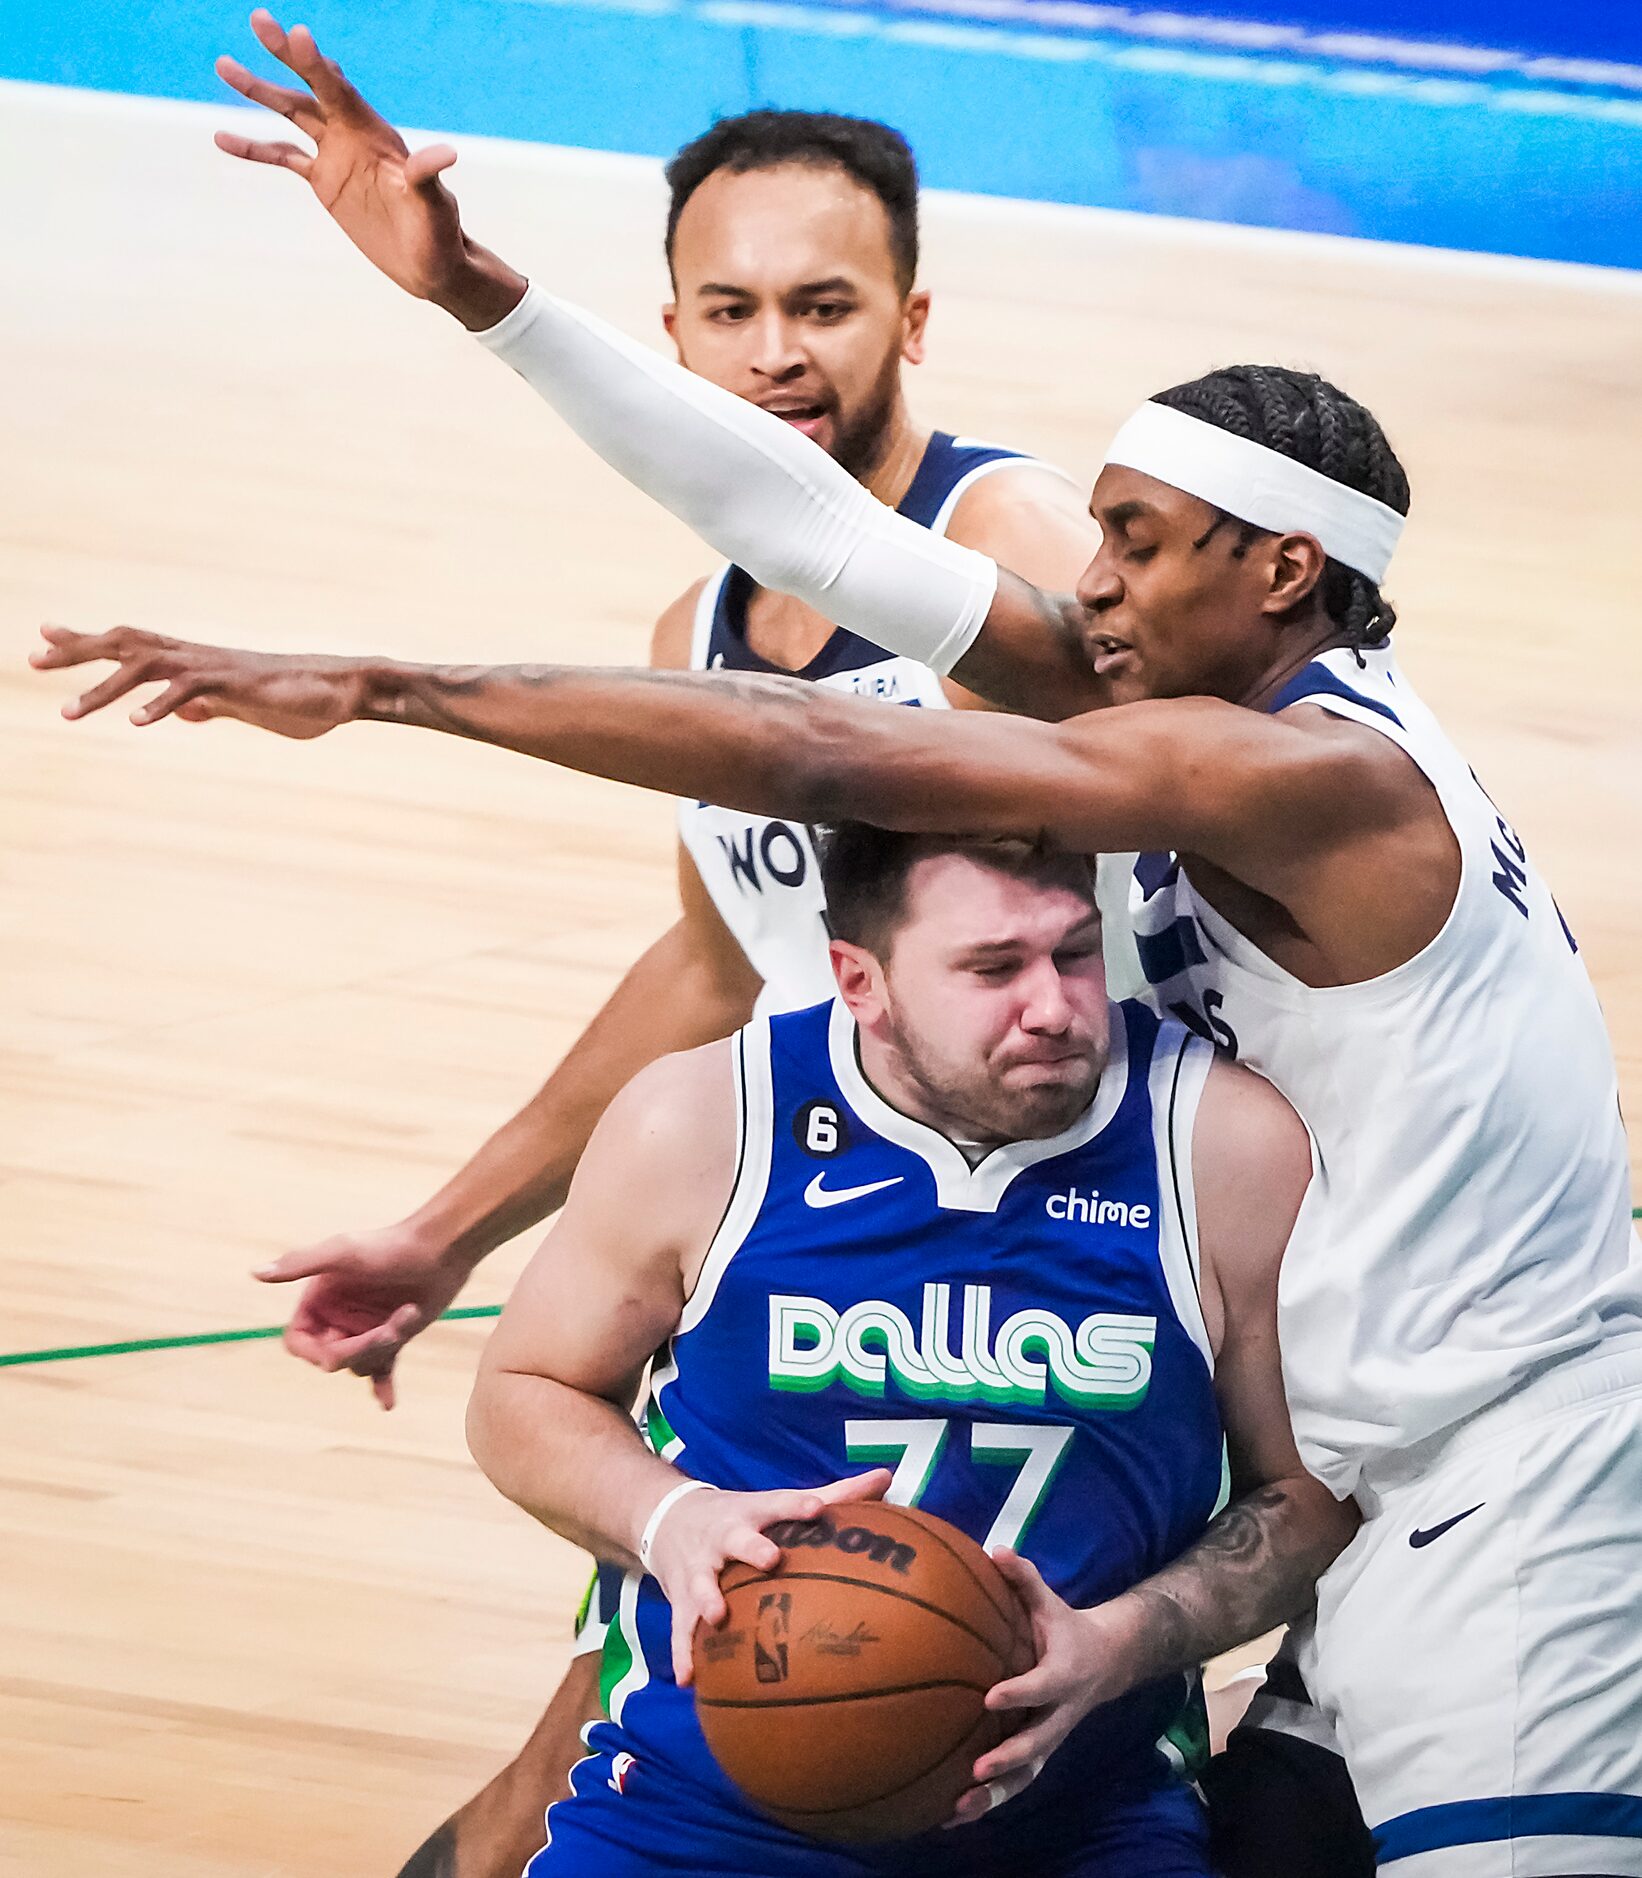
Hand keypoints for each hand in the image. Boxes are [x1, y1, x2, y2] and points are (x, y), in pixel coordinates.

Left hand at [32, 624, 370, 737]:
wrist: (341, 690)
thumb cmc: (297, 699)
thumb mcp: (242, 707)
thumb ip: (211, 706)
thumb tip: (185, 712)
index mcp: (195, 662)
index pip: (132, 644)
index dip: (88, 640)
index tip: (44, 636)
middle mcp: (196, 656)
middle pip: (125, 643)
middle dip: (77, 651)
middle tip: (32, 659)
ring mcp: (213, 666)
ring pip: (146, 668)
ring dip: (103, 691)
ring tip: (67, 715)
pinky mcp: (235, 683)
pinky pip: (190, 691)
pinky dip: (160, 705)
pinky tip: (136, 723)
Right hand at [214, 10, 523, 325]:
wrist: (429, 265)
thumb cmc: (439, 233)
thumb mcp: (434, 205)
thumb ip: (428, 176)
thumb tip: (447, 154)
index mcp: (376, 133)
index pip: (341, 91)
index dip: (318, 65)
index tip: (296, 35)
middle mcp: (353, 135)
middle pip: (312, 87)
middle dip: (286, 55)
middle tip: (259, 19)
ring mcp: (336, 155)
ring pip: (292, 114)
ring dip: (259, 90)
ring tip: (223, 65)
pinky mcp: (324, 181)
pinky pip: (283, 157)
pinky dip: (254, 148)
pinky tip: (222, 137)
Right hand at [255, 1224, 475, 1409]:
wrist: (442, 1247)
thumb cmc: (391, 1246)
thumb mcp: (342, 1252)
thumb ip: (300, 1264)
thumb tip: (256, 1273)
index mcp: (319, 1299)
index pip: (298, 1342)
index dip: (314, 1352)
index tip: (336, 1351)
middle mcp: (338, 1317)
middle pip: (332, 1357)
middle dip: (362, 1347)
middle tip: (393, 1326)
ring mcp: (365, 1329)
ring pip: (360, 1365)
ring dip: (385, 1348)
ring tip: (408, 1313)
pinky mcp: (393, 1337)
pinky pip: (381, 1371)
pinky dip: (383, 1387)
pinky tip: (387, 1404)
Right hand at [648, 1469, 892, 1685]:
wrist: (668, 1518)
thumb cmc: (742, 1516)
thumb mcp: (778, 1502)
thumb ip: (834, 1494)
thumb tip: (886, 1478)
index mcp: (752, 1513)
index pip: (777, 1505)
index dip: (795, 1507)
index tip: (815, 1509)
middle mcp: (723, 1537)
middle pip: (736, 1539)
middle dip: (752, 1547)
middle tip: (770, 1559)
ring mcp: (698, 1568)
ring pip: (701, 1582)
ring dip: (708, 1599)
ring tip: (718, 1617)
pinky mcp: (679, 1597)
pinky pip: (680, 1627)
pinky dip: (683, 1652)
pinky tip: (689, 1678)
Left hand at [948, 1551, 1121, 1826]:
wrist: (1108, 1662)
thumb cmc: (1065, 1627)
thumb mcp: (1050, 1601)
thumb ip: (1024, 1578)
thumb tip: (995, 1549)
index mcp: (1062, 1673)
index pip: (1041, 1686)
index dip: (1019, 1693)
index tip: (989, 1699)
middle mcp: (1059, 1713)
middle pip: (1038, 1743)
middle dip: (1009, 1759)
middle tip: (977, 1770)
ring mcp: (1050, 1737)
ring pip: (1028, 1775)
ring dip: (996, 1795)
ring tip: (959, 1808)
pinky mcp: (1040, 1752)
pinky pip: (1017, 1782)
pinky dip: (989, 1801)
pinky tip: (951, 1814)